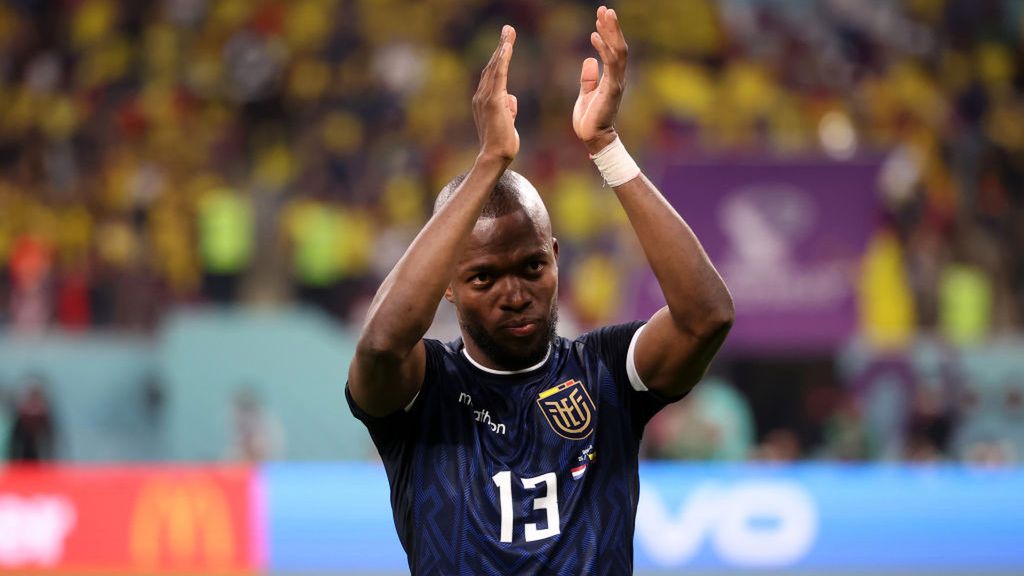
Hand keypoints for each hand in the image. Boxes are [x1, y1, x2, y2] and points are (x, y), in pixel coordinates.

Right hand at [474, 25, 518, 162]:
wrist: (496, 156)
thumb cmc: (502, 141)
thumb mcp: (507, 120)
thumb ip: (508, 107)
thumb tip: (510, 97)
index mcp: (484, 99)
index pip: (493, 74)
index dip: (499, 56)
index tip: (506, 42)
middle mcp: (481, 96)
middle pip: (492, 65)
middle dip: (501, 45)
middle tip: (508, 29)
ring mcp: (485, 98)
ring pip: (494, 68)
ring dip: (502, 48)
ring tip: (509, 33)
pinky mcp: (492, 102)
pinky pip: (498, 76)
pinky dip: (502, 61)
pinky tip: (506, 48)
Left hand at [573, 6, 627, 153]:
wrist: (592, 138)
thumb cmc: (589, 119)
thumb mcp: (586, 94)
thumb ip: (589, 78)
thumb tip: (589, 60)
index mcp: (611, 78)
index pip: (613, 50)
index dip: (608, 33)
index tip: (601, 16)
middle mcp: (617, 77)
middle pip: (618, 46)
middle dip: (612, 27)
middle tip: (605, 9)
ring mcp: (616, 82)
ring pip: (618, 51)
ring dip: (612, 32)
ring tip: (604, 15)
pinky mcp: (611, 89)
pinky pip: (610, 64)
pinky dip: (603, 48)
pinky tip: (594, 36)